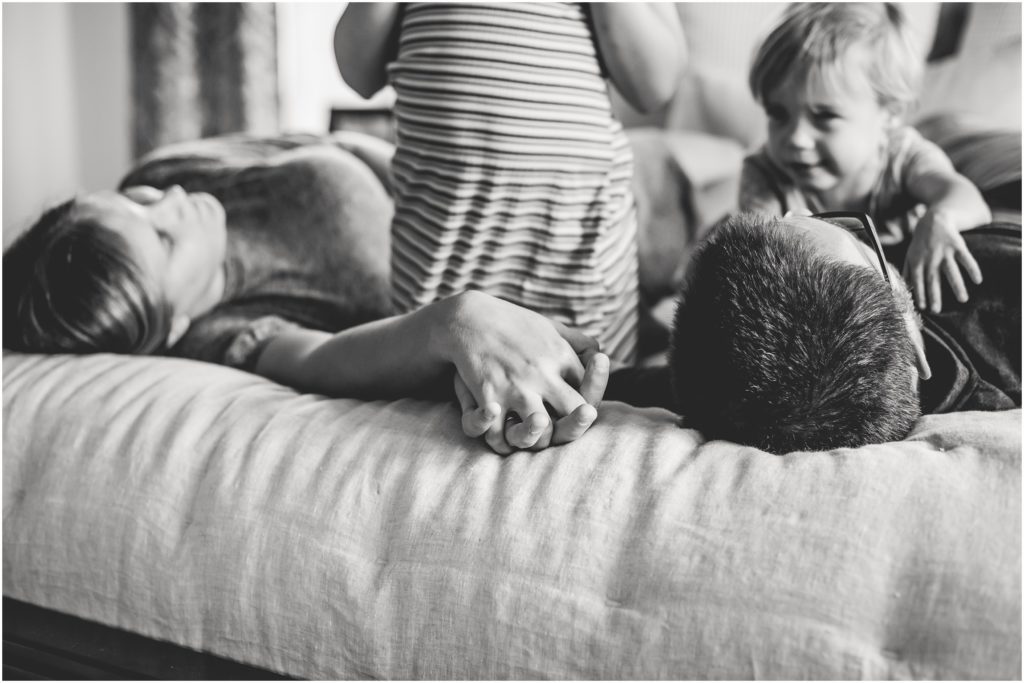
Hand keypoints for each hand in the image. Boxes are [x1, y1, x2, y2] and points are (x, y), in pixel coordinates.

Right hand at [436, 291, 607, 452]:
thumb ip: (577, 341)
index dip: (585, 404)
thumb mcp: (550, 326)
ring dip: (542, 438)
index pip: (587, 389)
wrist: (467, 317)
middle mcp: (543, 373)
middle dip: (575, 426)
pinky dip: (504, 442)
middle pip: (575, 412)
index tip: (574, 408)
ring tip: (533, 436)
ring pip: (543, 431)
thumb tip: (600, 354)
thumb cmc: (512, 322)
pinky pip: (502, 434)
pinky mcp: (490, 396)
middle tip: (562, 429)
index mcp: (561, 355)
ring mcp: (516, 388)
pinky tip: (505, 438)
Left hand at [902, 209, 981, 313]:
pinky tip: (977, 280)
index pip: (917, 280)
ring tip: (962, 299)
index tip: (922, 307)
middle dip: (934, 295)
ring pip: (951, 270)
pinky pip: (966, 258)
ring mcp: (944, 252)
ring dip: (957, 285)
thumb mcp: (909, 256)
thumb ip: (906, 272)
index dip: (919, 293)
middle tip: (937, 310)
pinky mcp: (958, 245)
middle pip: (932, 279)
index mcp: (917, 261)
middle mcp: (930, 258)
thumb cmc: (920, 244)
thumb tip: (901, 290)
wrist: (933, 220)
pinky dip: (972, 268)